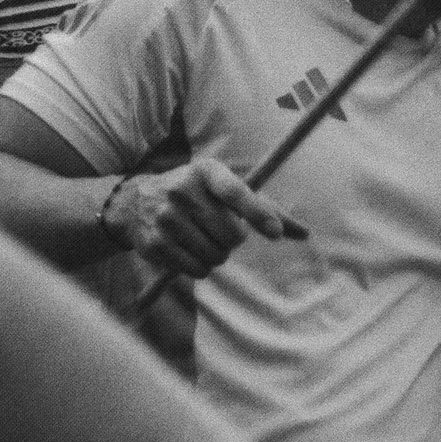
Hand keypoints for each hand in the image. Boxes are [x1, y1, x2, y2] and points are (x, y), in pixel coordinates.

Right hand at [106, 157, 306, 278]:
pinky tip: (189, 250)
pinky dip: (201, 267)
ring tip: (203, 238)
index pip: (236, 192)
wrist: (135, 203)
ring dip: (218, 255)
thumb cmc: (196, 194)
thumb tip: (305, 233)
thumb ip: (265, 208)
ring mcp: (166, 219)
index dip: (258, 213)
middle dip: (234, 239)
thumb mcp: (225, 188)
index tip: (275, 233)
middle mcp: (182, 191)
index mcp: (205, 171)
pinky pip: (197, 270)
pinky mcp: (156, 244)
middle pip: (232, 235)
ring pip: (216, 256)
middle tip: (220, 230)